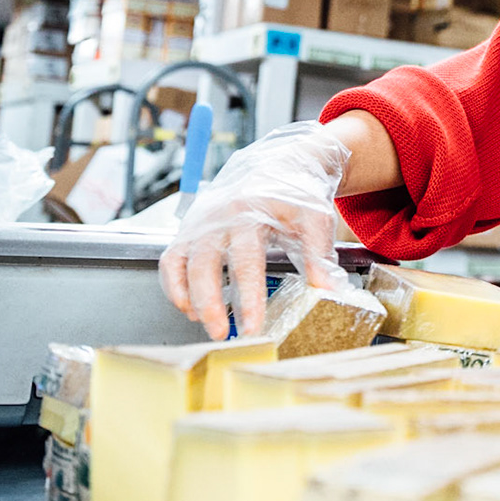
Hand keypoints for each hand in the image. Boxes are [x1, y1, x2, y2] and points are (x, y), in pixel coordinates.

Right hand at [159, 122, 350, 339]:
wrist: (277, 165)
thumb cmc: (295, 194)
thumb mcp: (314, 217)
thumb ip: (318, 254)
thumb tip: (329, 290)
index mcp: (249, 212)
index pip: (246, 262)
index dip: (248, 297)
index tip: (253, 327)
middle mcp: (217, 216)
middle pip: (205, 265)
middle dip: (210, 304)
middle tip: (222, 335)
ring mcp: (199, 223)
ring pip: (181, 264)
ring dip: (190, 298)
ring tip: (208, 325)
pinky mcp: (189, 229)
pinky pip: (171, 259)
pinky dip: (174, 285)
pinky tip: (189, 307)